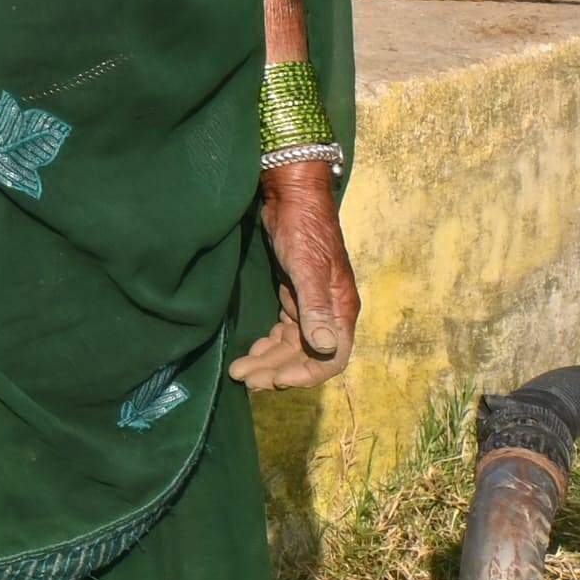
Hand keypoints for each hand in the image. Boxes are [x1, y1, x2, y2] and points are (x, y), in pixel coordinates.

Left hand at [231, 157, 360, 386]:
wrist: (292, 198)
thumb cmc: (303, 230)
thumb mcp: (307, 268)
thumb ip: (316, 308)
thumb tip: (325, 349)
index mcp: (340, 310)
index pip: (332, 358)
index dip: (306, 374)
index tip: (276, 381)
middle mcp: (330, 313)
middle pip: (307, 356)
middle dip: (277, 370)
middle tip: (244, 379)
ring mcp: (311, 306)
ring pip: (292, 346)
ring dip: (269, 360)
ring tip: (239, 371)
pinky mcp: (294, 297)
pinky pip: (284, 331)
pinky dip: (269, 344)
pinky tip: (252, 351)